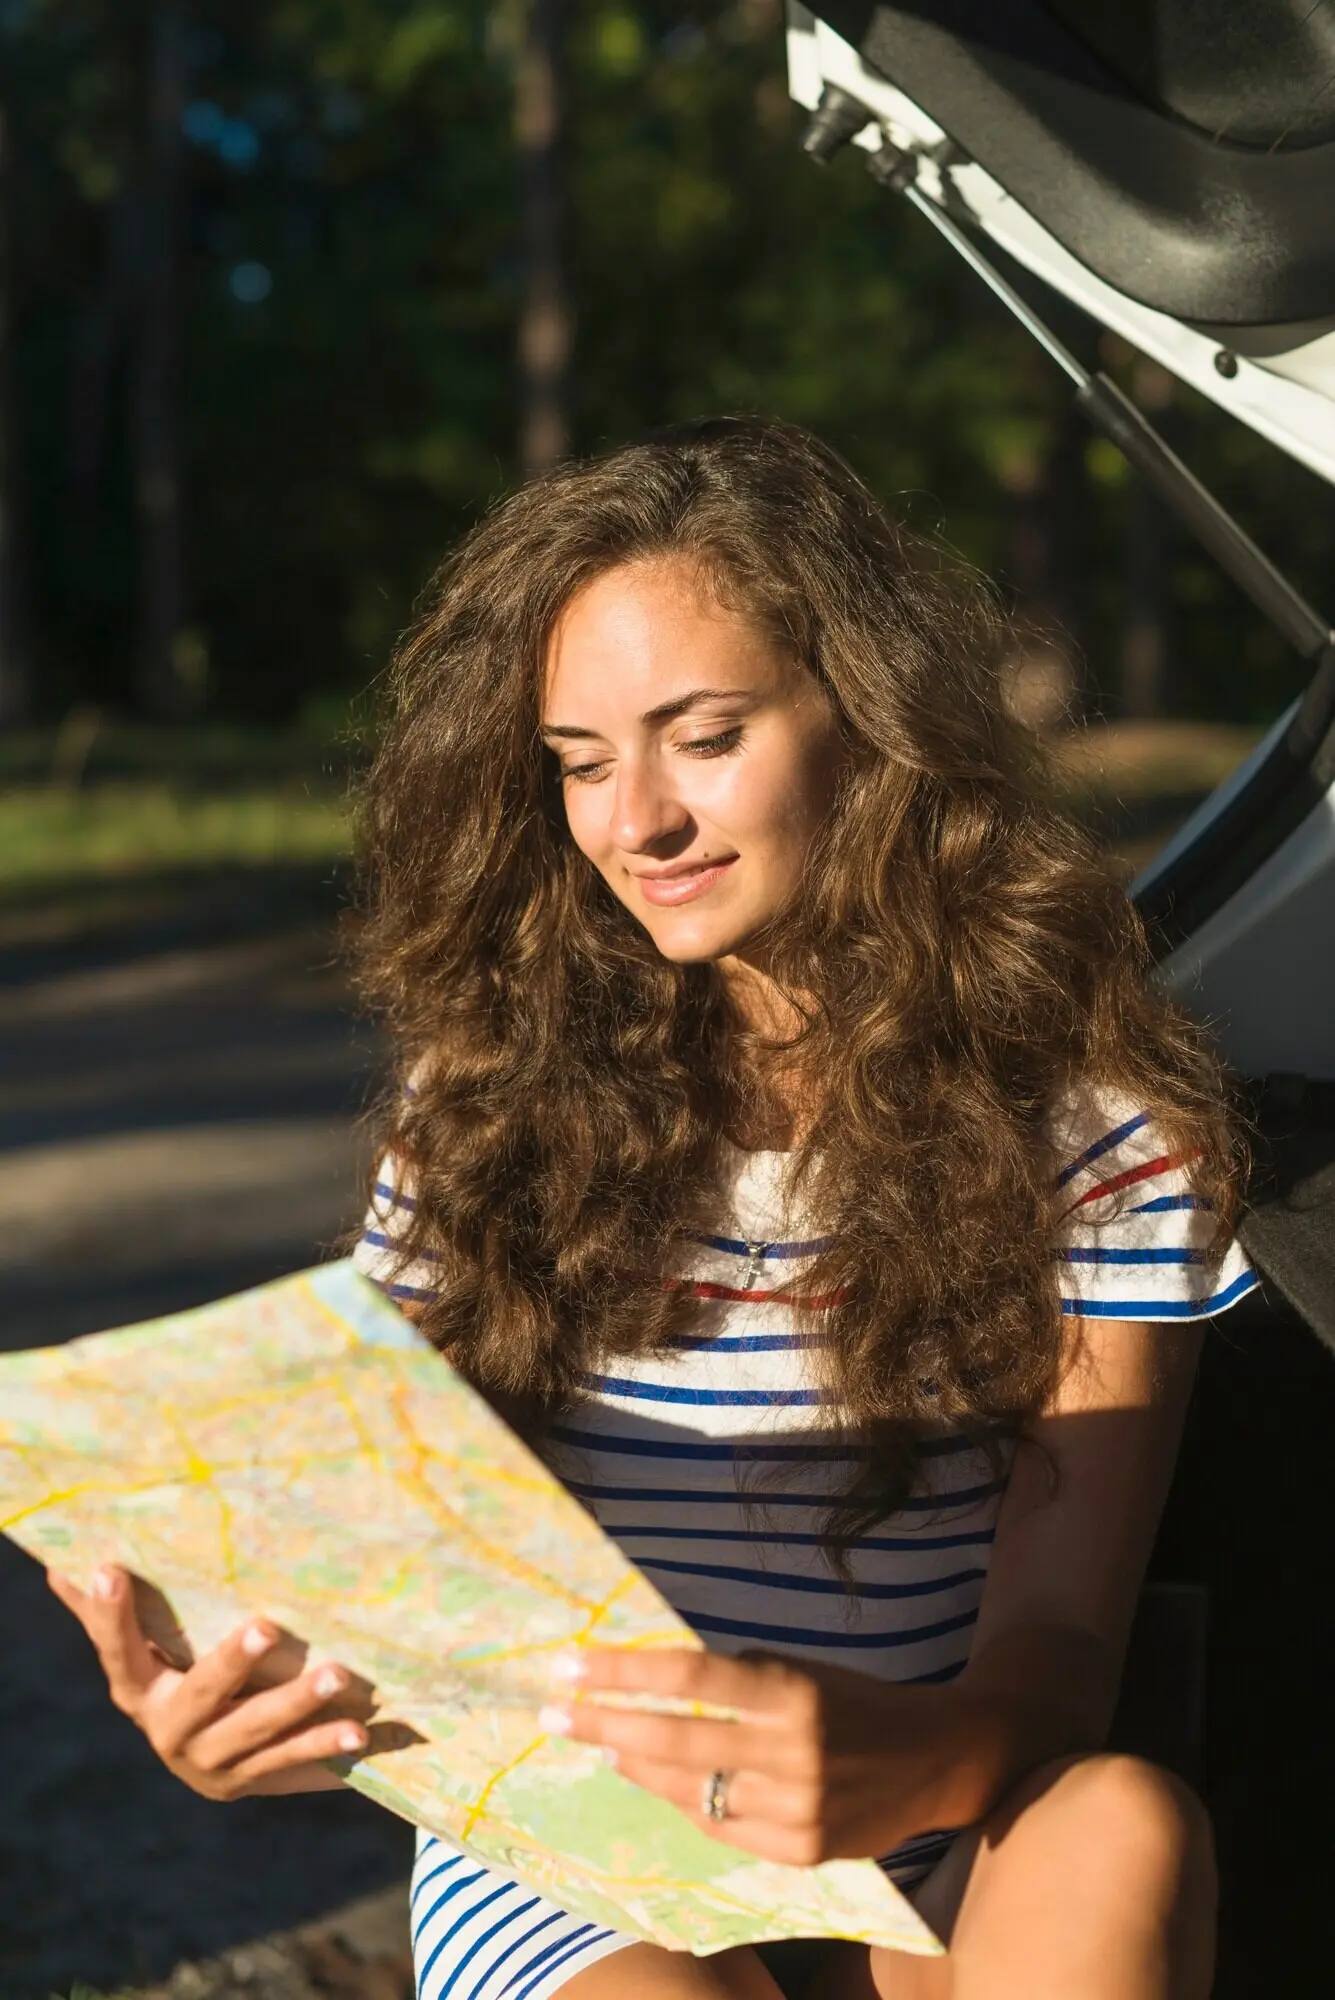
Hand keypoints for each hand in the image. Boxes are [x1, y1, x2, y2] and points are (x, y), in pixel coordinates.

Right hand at [48, 1564, 367, 1800]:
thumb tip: (59, 1561)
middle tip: (266, 1627)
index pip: (118, 1650)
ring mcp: (211, 1764)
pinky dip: (326, 1746)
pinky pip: (292, 1763)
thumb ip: (104, 1612)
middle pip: (201, 1695)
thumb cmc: (173, 1676)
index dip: (111, 1615)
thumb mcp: (142, 1649)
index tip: (110, 1569)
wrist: (206, 1760)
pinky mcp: (252, 1781)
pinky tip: (360, 1731)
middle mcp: (169, 1731)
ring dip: (299, 1705)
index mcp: (137, 1692)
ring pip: (257, 1733)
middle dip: (232, 1664)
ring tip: (339, 1674)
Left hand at [539, 1647, 978, 1866]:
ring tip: (602, 1742)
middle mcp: (791, 1752)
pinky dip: (685, 1801)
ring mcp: (795, 1811)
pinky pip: (720, 1828)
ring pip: (688, 1792)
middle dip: (604, 1723)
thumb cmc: (854, 1699)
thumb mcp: (798, 1670)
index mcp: (791, 1691)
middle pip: (674, 1738)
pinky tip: (658, 1780)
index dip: (624, 1670)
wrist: (936, 1760)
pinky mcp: (800, 1853)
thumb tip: (650, 1680)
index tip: (571, 1663)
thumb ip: (734, 1679)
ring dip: (635, 1766)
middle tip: (553, 1710)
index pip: (689, 1674)